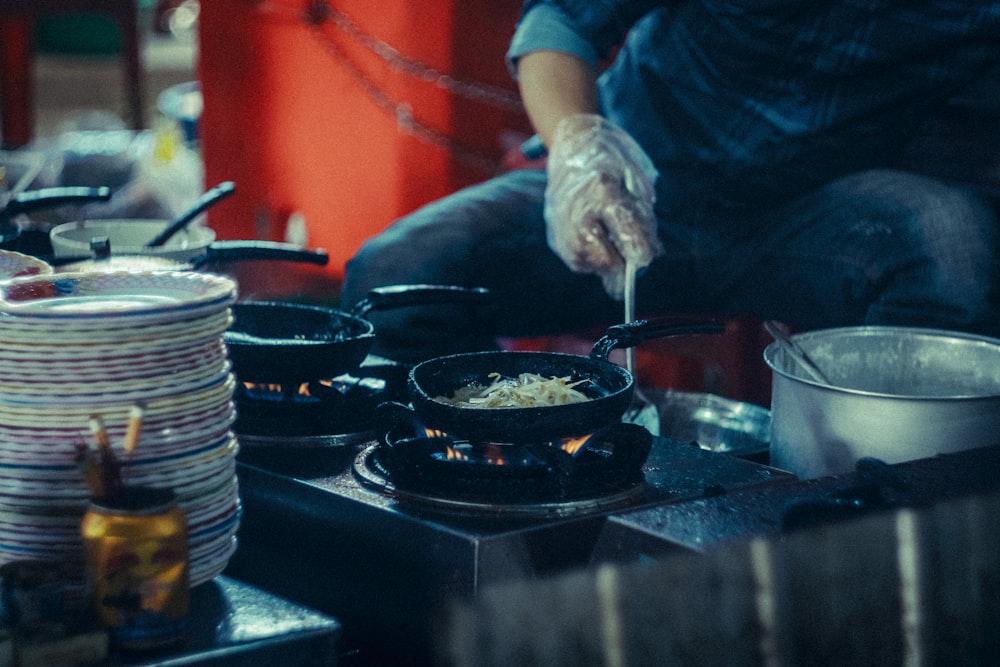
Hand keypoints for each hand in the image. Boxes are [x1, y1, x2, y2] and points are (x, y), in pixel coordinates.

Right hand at [543, 114, 663, 299]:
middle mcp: (577, 213)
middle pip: (607, 263)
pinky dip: (592, 257)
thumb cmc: (612, 157)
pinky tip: (597, 236)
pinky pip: (578, 262)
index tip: (649, 252)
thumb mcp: (638, 174)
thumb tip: (651, 253)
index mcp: (602, 191)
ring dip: (608, 261)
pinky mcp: (554, 237)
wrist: (571, 143)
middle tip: (633, 250)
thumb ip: (644, 215)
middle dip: (626, 263)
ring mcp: (561, 227)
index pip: (628, 238)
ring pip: (592, 266)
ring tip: (612, 237)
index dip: (644, 253)